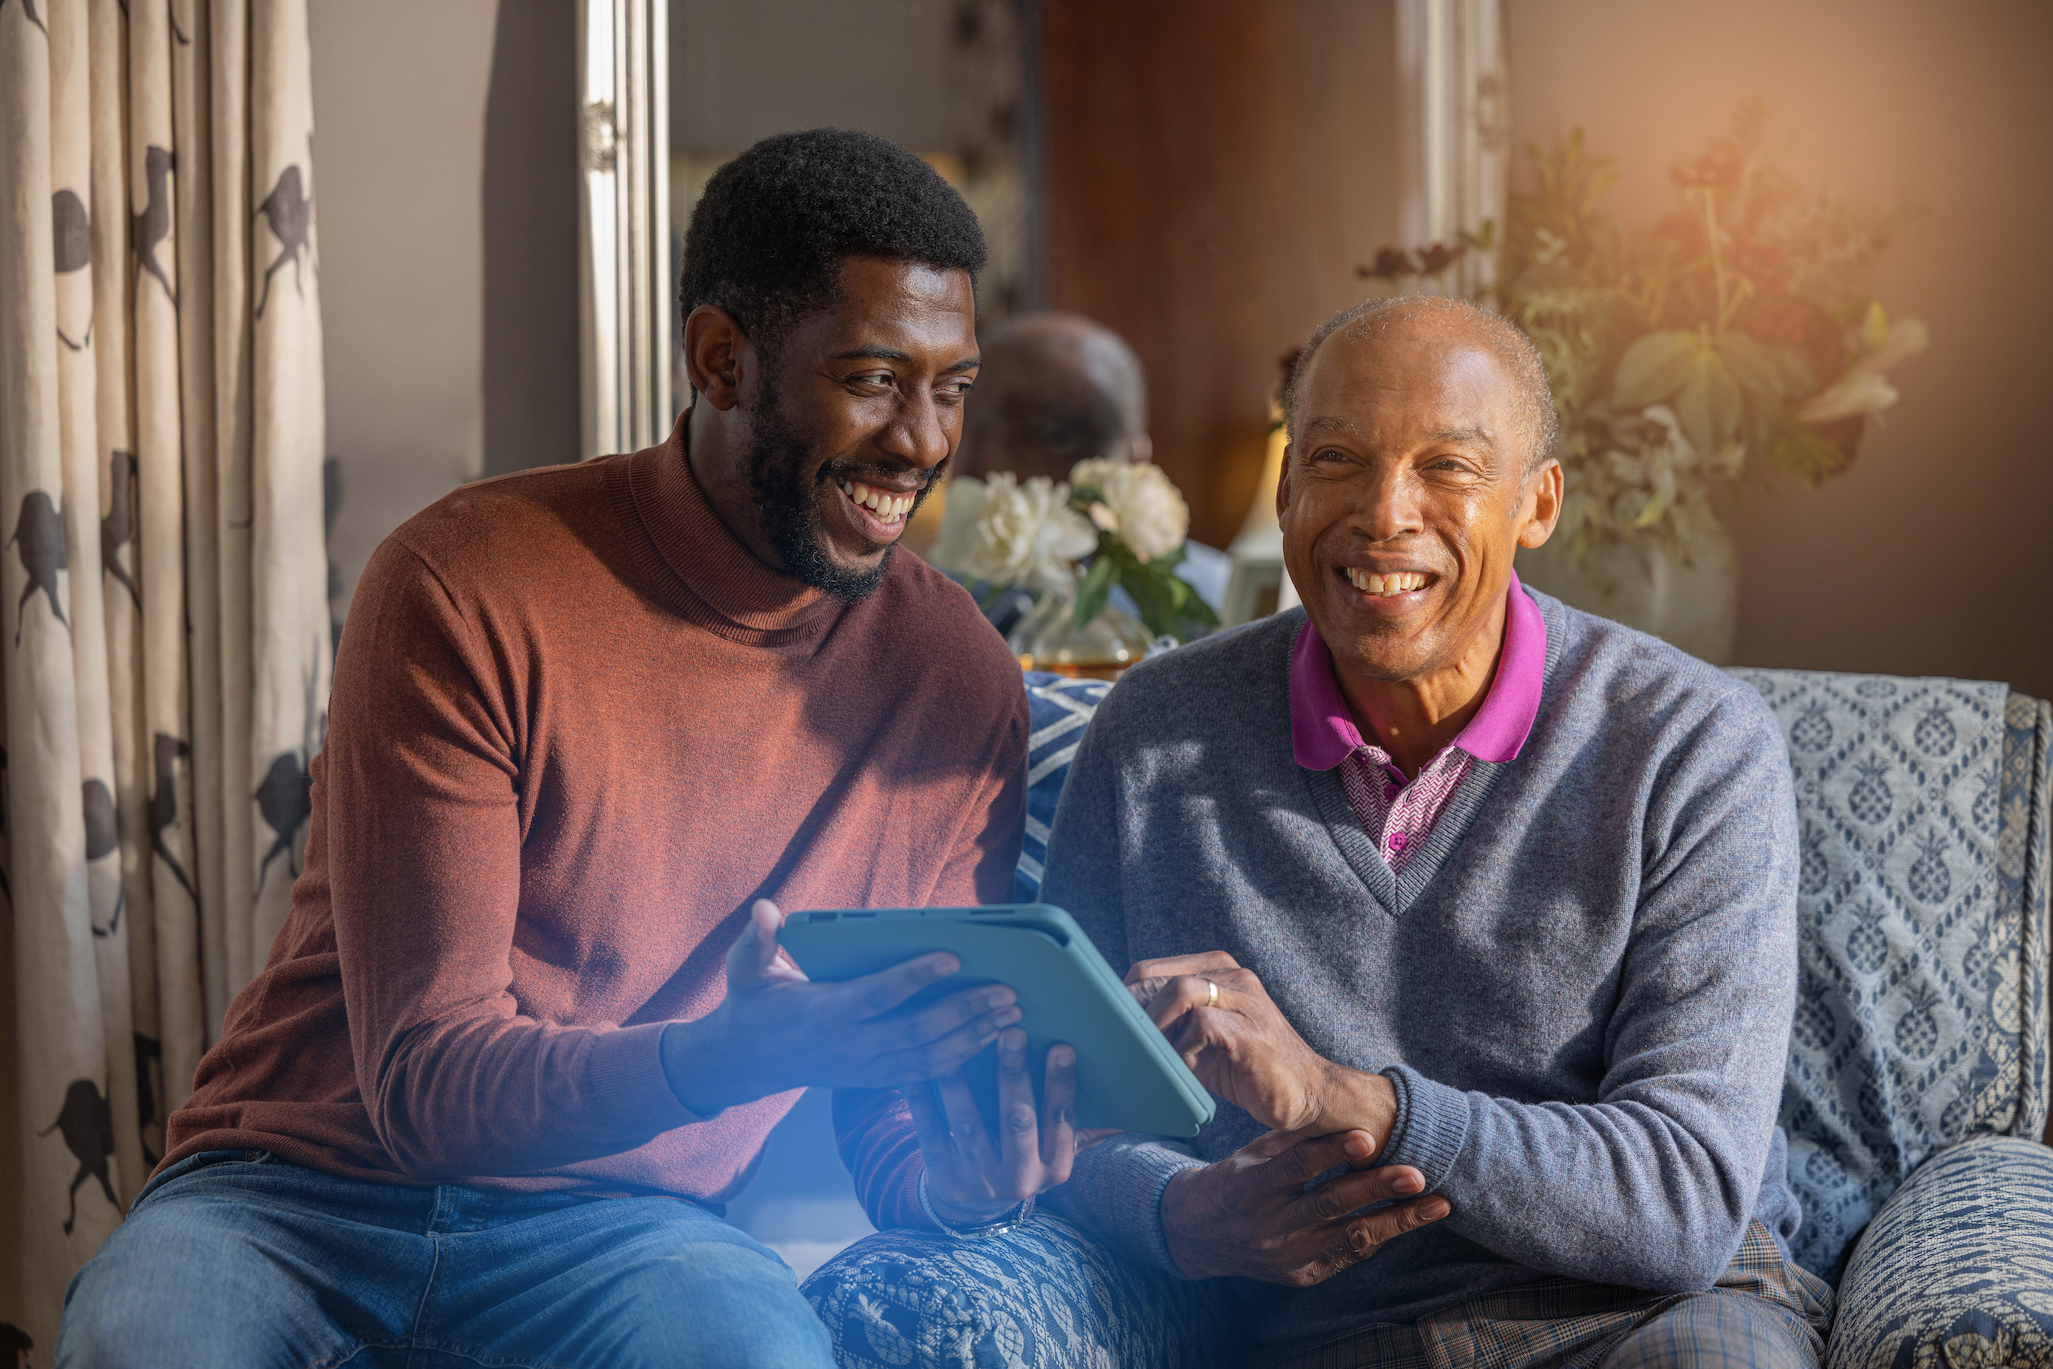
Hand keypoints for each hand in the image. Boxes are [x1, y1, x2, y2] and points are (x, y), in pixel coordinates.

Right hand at [661, 900, 1023, 1113]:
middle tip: (1007, 992)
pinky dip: (961, 1059)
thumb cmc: (753, 1006)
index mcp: (826, 1013)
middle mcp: (852, 1045)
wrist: (748, 1062)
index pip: (878, 995)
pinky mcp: (876, 1077)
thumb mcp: (745, 970)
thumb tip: (765, 909)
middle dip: (966, 1012)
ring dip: (974, 1037)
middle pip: (918, 1031)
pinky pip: (926, 1073)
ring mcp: (867, 1067)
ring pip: (930, 1058)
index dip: (915, 977)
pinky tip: (992, 1041)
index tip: (953, 957)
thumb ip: (756, 940)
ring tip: (1012, 1015)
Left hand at [908, 1028, 1107, 1224]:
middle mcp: (1021, 1179)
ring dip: (963, 1081)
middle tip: (1010, 1030)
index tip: (1062, 1045)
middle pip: (1018, 1120)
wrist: (973, 1213)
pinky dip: (922, 1099)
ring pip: (970, 1124)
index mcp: (1056, 1166)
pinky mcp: (944, 1179)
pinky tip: (916, 1068)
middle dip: (1014, 1073)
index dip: (1062, 1083)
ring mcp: (980, 1181)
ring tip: (957, 1043)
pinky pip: (931, 1132)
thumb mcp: (1053, 1151)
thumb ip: (1080, 1123)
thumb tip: (1124, 1082)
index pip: (1063, 1120)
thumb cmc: (1021, 1159)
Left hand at [1127, 952, 1395, 1140]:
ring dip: (1155, 1027)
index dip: (1120, 999)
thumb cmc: (1249, 1071)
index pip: (1150, 970)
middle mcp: (1232, 975)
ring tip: (1148, 1058)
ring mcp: (1246, 999)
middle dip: (1130, 1013)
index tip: (1104, 1030)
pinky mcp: (1253, 1030)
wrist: (1309, 1096)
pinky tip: (1182, 1069)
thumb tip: (1116, 1038)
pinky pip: (1203, 1024)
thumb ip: (1170, 1029)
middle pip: (1157, 977)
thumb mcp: (1201, 1043)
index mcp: (1216, 970)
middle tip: (1118, 1048)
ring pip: (1181, 991)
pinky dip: (1183, 1047)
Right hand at [1160, 1128, 1447, 1283]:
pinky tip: (1409, 1221)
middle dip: (1379, 1188)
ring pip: (1351, 1237)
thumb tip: (1342, 1113)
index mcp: (1253, 1187)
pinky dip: (1379, 1236)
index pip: (1298, 1166)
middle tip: (1418, 1174)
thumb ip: (1293, 1141)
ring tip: (1437, 1205)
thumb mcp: (1251, 1155)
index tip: (1368, 1138)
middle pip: (1332, 1204)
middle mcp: (1271, 1226)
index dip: (1333, 1151)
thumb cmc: (1234, 1182)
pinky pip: (1348, 1255)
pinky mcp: (1303, 1275)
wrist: (1199, 1235)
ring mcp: (1289, 1256)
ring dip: (1399, 1220)